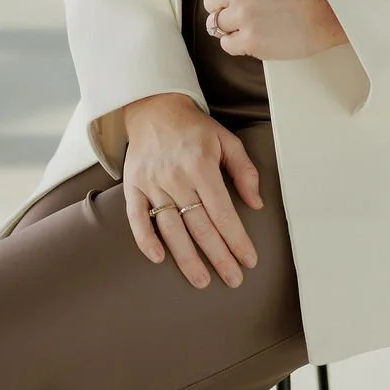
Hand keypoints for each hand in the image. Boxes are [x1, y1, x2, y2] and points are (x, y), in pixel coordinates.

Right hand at [122, 92, 262, 288]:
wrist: (155, 109)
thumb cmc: (194, 129)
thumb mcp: (226, 140)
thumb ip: (244, 170)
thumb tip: (256, 204)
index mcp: (201, 164)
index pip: (222, 211)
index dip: (236, 238)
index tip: (249, 260)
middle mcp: (176, 176)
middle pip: (199, 225)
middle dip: (218, 256)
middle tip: (233, 279)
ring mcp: (152, 182)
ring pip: (171, 227)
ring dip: (187, 257)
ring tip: (202, 280)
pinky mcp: (133, 186)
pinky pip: (137, 217)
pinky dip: (146, 239)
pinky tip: (158, 258)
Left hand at [198, 0, 348, 60]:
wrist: (326, 12)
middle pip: (210, 1)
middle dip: (226, 2)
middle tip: (249, 2)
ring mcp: (243, 17)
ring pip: (216, 23)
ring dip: (231, 22)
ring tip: (252, 17)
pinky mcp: (250, 42)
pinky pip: (226, 44)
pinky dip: (236, 41)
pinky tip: (254, 32)